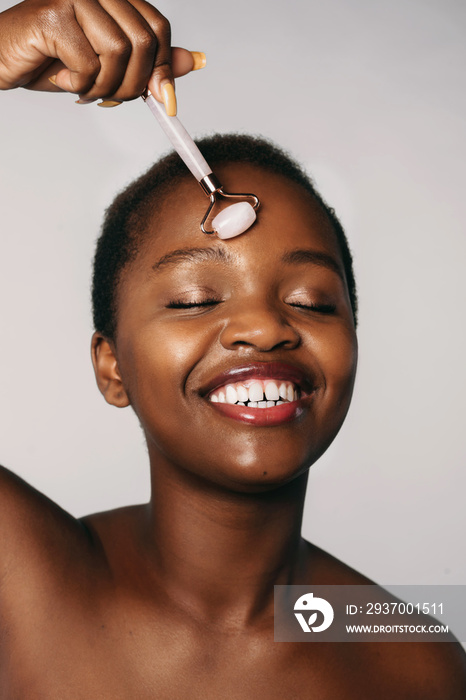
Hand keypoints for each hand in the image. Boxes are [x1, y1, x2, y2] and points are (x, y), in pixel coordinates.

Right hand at [0, 0, 201, 110]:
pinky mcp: (53, 15)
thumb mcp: (111, 67)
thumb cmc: (54, 60)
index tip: (162, 100)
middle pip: (144, 42)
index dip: (163, 68)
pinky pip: (90, 64)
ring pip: (119, 54)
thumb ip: (151, 62)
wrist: (6, 60)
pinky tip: (64, 80)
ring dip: (106, 87)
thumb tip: (192, 62)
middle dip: (134, 85)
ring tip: (86, 89)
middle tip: (111, 98)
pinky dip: (81, 86)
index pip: (158, 28)